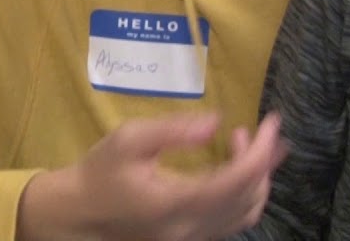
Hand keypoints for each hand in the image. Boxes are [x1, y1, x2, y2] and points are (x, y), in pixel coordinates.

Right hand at [17, 112, 285, 240]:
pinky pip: (232, 222)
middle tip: (265, 128)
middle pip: (250, 198)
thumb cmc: (100, 174)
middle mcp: (192, 229)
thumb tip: (216, 122)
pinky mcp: (190, 240)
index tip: (271, 121)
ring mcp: (192, 239)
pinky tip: (234, 168)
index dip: (262, 149)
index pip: (238, 179)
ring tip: (250, 143)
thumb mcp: (129, 140)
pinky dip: (244, 194)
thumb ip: (174, 129)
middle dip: (265, 160)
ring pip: (246, 214)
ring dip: (258, 178)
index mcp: (178, 203)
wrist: (77, 216)